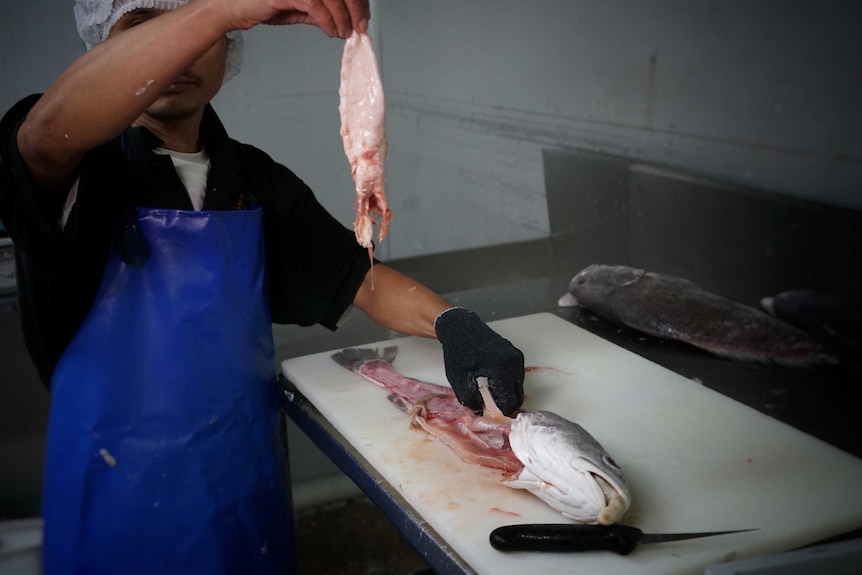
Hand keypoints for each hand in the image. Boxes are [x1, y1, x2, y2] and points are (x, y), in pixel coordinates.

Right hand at [223, 0, 369, 37]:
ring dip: (343, 18)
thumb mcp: (300, 9)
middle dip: (356, 8)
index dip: (358, 1)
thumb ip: (321, 12)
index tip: (363, 17)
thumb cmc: (263, 5)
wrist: (234, 8)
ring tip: (344, 32)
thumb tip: (343, 22)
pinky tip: (331, 31)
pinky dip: (328, 21)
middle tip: (359, 27)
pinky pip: (316, 6)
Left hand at [435, 308, 524, 415]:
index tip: (488, 413)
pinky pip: (517, 376)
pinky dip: (508, 383)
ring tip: (488, 393)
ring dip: (507, 394)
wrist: (461, 327)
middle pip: (518, 396)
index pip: (509, 401)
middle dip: (505, 405)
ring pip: (518, 387)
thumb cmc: (458, 351)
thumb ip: (469, 397)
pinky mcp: (516, 354)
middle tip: (489, 407)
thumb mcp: (457, 377)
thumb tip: (480, 410)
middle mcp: (514, 363)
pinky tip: (493, 382)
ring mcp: (517, 357)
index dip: (499, 412)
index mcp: (502, 369)